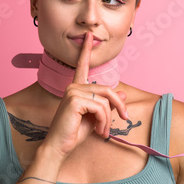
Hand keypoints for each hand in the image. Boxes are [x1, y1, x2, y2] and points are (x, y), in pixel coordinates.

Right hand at [42, 32, 128, 158]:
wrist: (59, 147)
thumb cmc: (74, 133)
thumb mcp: (96, 118)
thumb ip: (107, 105)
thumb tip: (122, 94)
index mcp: (76, 88)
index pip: (82, 66)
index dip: (86, 50)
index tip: (89, 36)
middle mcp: (73, 86)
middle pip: (107, 89)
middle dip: (118, 106)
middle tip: (124, 119)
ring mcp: (72, 91)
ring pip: (105, 100)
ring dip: (109, 119)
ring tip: (103, 131)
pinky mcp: (74, 100)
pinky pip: (101, 107)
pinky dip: (104, 121)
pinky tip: (98, 130)